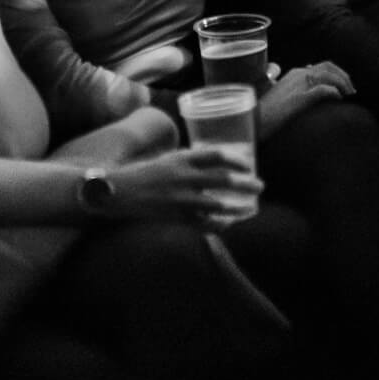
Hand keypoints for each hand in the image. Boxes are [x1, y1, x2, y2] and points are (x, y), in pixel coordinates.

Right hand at [104, 145, 261, 222]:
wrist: (118, 192)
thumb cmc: (141, 172)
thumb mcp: (166, 158)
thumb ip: (188, 161)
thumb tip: (212, 164)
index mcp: (181, 159)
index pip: (216, 155)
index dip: (236, 160)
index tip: (248, 164)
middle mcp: (183, 178)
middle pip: (224, 180)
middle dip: (247, 184)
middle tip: (260, 186)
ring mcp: (181, 199)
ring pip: (219, 205)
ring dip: (239, 207)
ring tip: (251, 207)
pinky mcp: (176, 217)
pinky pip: (205, 223)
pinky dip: (220, 224)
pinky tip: (228, 223)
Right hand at [258, 63, 354, 139]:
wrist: (256, 120)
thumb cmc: (268, 112)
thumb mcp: (283, 94)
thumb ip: (296, 87)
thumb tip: (312, 84)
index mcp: (296, 73)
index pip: (323, 66)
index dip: (338, 74)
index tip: (345, 86)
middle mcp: (299, 74)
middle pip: (329, 67)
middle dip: (344, 77)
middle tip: (352, 91)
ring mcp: (300, 85)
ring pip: (329, 76)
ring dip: (343, 84)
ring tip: (349, 95)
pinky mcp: (300, 97)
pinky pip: (324, 90)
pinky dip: (334, 92)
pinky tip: (339, 99)